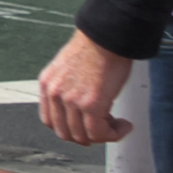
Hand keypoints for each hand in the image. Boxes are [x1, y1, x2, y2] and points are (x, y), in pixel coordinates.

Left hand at [37, 31, 137, 147]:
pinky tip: (125, 126)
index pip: (50, 121)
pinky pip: (100, 133)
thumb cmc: (96, 48)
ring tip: (118, 125)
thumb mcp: (69, 69)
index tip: (85, 126)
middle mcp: (55, 94)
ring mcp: (71, 101)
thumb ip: (68, 88)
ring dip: (104, 135)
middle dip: (87, 136)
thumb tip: (81, 108)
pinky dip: (114, 134)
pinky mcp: (91, 104)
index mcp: (47, 84)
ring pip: (84, 136)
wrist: (107, 37)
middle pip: (66, 133)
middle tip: (104, 128)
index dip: (70, 128)